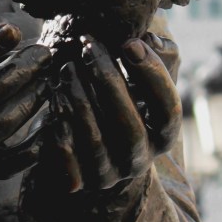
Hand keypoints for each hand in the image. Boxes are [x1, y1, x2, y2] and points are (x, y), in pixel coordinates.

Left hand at [36, 33, 180, 194]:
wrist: (86, 150)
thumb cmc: (117, 101)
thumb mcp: (141, 80)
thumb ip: (156, 55)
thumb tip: (149, 40)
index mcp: (162, 135)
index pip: (168, 109)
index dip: (153, 76)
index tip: (129, 43)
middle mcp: (139, 159)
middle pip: (131, 126)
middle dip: (109, 82)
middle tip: (89, 46)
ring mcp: (108, 174)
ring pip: (96, 139)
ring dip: (80, 98)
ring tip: (67, 66)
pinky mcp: (77, 181)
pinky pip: (67, 157)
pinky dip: (60, 124)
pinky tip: (54, 95)